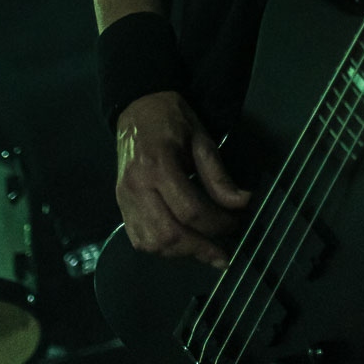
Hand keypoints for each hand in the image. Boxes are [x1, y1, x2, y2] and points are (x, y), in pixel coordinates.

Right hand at [114, 90, 250, 269]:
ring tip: (204, 250)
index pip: (190, 210)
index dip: (217, 224)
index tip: (236, 224)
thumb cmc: (172, 120)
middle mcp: (137, 187)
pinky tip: (182, 244)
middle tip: (222, 253)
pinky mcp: (121, 206)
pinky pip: (139, 239)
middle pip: (168, 234)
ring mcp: (124, 199)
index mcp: (158, 166)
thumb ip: (218, 175)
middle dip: (200, 249)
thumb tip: (242, 202)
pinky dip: (162, 249)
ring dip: (180, 253)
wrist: (138, 109)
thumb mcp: (201, 139)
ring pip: (151, 243)